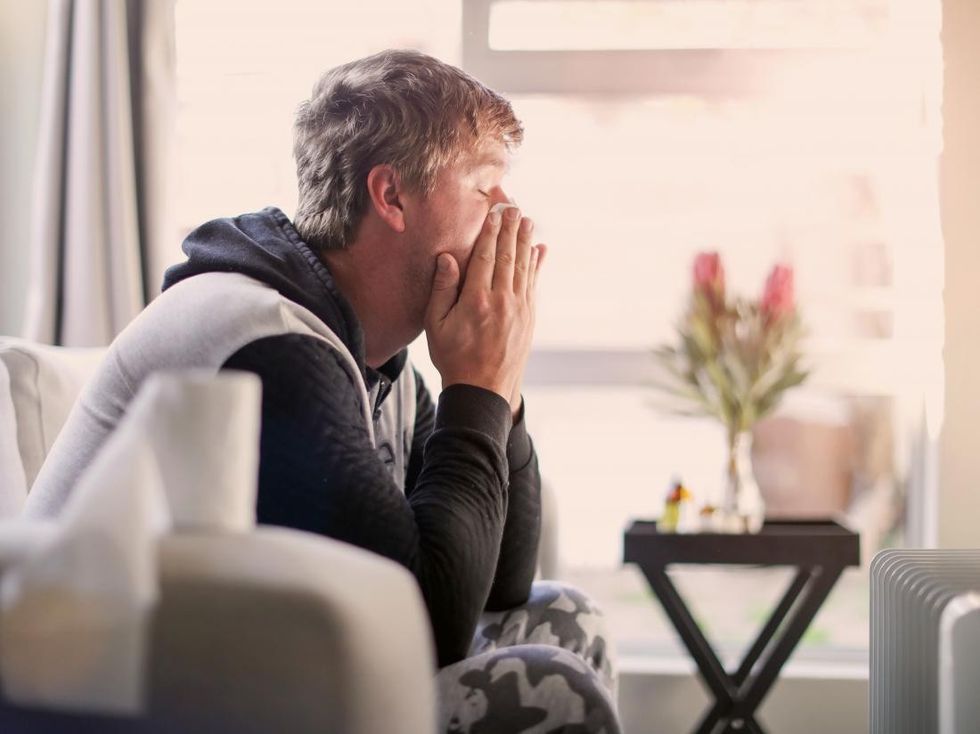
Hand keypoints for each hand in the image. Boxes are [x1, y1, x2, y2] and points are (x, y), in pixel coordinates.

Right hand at [424, 206, 545, 407]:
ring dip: (525, 241)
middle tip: (514, 206)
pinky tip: (539, 251)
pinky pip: (533, 284)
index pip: (484, 256)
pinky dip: (536, 265)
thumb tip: (447, 257)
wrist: (484, 390)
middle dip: (510, 229)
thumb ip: (442, 289)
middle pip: (507, 256)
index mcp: (476, 300)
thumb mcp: (436, 326)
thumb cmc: (453, 357)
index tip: (494, 212)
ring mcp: (519, 309)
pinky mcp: (529, 318)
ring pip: (523, 267)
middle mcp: (501, 301)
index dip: (489, 232)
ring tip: (527, 220)